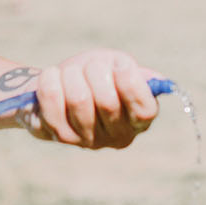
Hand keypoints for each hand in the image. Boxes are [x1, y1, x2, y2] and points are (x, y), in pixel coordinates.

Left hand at [19, 50, 158, 148]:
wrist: (59, 83)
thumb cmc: (95, 74)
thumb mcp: (118, 67)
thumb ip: (136, 72)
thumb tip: (154, 80)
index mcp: (139, 119)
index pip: (144, 110)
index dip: (130, 83)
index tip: (119, 64)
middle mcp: (117, 136)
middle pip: (107, 101)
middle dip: (96, 71)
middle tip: (91, 66)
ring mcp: (87, 140)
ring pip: (79, 100)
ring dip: (72, 75)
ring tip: (71, 71)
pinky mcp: (60, 135)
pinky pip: (53, 104)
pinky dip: (50, 81)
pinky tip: (52, 75)